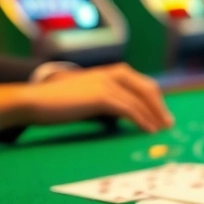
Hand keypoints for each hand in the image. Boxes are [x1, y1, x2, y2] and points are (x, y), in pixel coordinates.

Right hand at [0, 63, 173, 132]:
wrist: (34, 100)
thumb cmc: (56, 104)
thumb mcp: (84, 99)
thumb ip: (102, 101)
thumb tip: (119, 116)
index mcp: (107, 73)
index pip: (140, 83)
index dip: (154, 98)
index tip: (162, 114)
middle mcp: (110, 74)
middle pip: (145, 88)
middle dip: (159, 106)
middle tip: (169, 123)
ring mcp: (106, 83)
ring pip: (139, 100)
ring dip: (154, 115)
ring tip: (162, 130)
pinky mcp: (101, 96)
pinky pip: (129, 109)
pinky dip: (142, 120)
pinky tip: (148, 130)